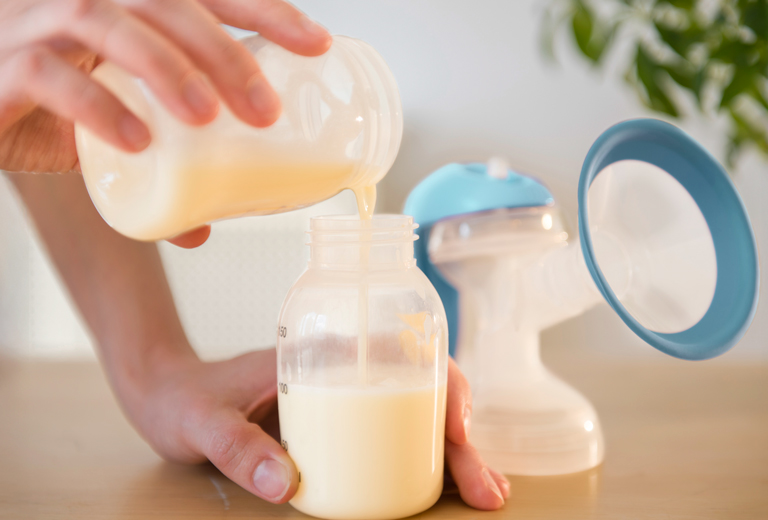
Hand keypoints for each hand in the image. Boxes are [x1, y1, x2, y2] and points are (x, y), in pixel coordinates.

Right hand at [0, 0, 331, 246]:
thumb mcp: (116, 132)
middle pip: (169, 6)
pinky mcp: (7, 66)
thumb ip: (159, 173)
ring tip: (208, 119)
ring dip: (167, 69)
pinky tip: (136, 140)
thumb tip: (205, 230)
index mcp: (131, 10)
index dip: (266, 12)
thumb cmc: (49, 107)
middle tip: (266, 112)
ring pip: (109, 24)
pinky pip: (52, 75)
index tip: (317, 46)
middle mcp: (90, 3)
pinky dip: (96, 105)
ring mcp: (43, 25)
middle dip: (226, 54)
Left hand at [125, 348, 508, 508]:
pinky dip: (429, 455)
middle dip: (463, 436)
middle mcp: (343, 367)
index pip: (402, 354)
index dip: (443, 387)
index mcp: (322, 353)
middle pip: (422, 390)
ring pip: (416, 412)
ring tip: (483, 492)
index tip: (458, 429)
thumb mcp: (203, 423)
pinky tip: (448, 484)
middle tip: (487, 488)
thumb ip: (237, 448)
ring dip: (456, 450)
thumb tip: (284, 484)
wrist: (168, 392)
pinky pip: (395, 431)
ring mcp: (344, 394)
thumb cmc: (185, 398)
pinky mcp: (338, 419)